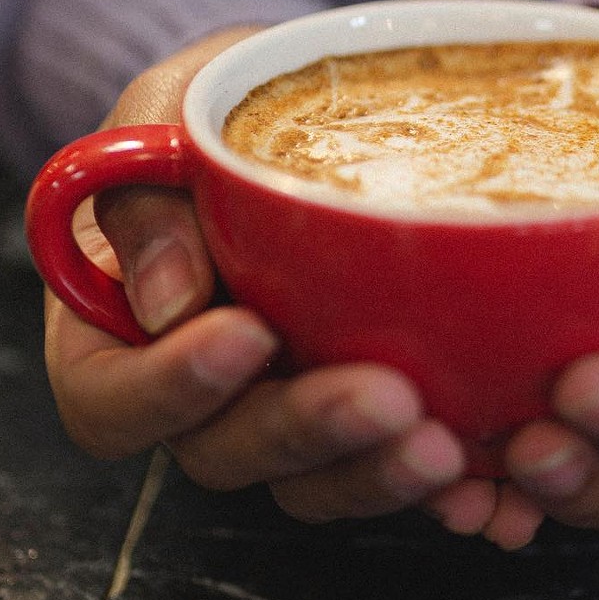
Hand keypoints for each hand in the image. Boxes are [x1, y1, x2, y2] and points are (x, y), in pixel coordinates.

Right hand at [42, 27, 483, 529]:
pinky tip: (489, 483)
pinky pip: (386, 467)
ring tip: (447, 450)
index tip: (247, 332)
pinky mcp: (358, 418)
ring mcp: (279, 412)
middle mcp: (195, 395)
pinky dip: (438, 487)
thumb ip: (143, 198)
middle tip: (388, 399)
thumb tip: (168, 300)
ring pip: (311, 482)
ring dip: (376, 474)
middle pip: (223, 454)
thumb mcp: (164, 118)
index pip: (108, 401)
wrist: (303, 113)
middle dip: (306, 433)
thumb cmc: (217, 112)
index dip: (169, 388)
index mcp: (116, 336)